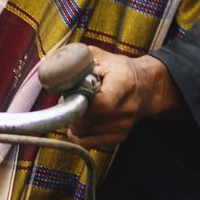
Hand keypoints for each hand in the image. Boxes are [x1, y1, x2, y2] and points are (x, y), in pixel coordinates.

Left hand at [68, 48, 184, 148]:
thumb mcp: (100, 56)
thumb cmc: (119, 70)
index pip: (101, 103)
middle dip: (71, 111)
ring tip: (79, 107)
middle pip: (86, 121)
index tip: (71, 94)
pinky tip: (81, 120)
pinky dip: (79, 133)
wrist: (145, 87)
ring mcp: (123, 125)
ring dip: (73, 122)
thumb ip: (78, 60)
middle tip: (70, 99)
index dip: (80, 102)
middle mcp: (126, 108)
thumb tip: (55, 68)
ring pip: (82, 133)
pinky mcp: (119, 137)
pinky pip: (88, 142)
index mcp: (123, 83)